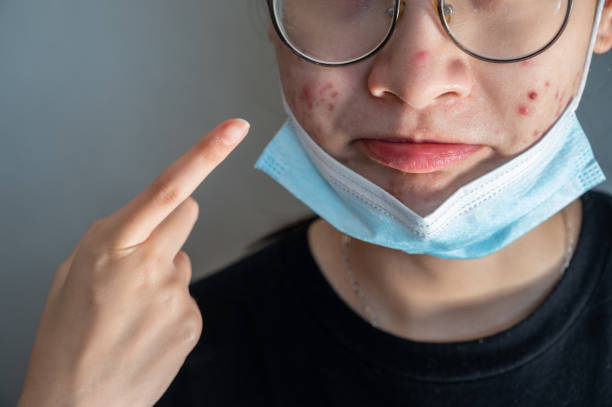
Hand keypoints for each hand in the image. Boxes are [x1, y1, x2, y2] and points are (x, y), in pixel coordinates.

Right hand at [17, 118, 249, 406]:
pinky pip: (187, 296)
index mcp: (111, 245)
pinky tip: (146, 331)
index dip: (206, 154)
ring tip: (131, 312)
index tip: (236, 127)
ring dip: (164, 274)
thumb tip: (148, 220)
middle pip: (188, 213)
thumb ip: (113, 238)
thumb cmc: (65, 340)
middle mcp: (149, 263)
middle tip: (143, 258)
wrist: (77, 406)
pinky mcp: (192, 320)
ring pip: (183, 259)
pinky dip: (170, 307)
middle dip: (172, 223)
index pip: (168, 188)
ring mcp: (176, 294)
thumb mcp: (71, 274)